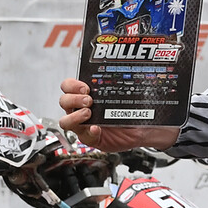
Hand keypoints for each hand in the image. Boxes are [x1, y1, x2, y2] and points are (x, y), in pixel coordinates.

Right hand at [57, 77, 180, 153]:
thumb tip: (127, 69)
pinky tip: (96, 129)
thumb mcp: (125, 93)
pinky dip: (89, 132)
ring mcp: (84, 124)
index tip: (85, 87)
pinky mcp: (91, 138)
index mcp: (86, 95)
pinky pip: (83, 137)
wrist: (143, 128)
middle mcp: (81, 109)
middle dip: (74, 99)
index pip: (68, 86)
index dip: (72, 85)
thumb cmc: (132, 109)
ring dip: (75, 116)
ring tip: (89, 113)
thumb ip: (120, 83)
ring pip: (65, 121)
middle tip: (89, 99)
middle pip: (64, 101)